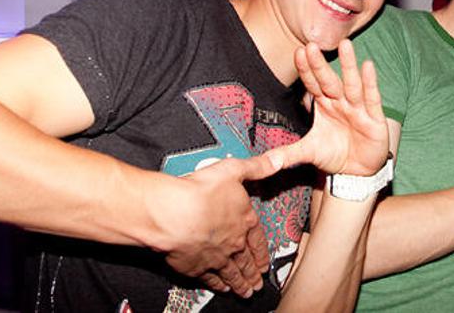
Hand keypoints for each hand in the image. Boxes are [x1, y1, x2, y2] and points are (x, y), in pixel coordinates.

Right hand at [157, 154, 281, 296]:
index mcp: (244, 220)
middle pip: (246, 262)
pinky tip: (222, 288)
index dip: (262, 252)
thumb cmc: (201, 191)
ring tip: (247, 292)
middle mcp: (233, 243)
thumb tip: (279, 160)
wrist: (174, 214)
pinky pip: (211, 280)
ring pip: (232, 274)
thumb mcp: (233, 170)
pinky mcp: (196, 267)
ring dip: (240, 283)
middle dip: (253, 273)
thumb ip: (257, 166)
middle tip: (258, 284)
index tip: (266, 263)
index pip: (258, 240)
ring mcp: (216, 257)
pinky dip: (219, 285)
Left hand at [264, 40, 388, 175]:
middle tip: (311, 45)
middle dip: (320, 64)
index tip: (298, 52)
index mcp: (324, 105)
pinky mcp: (374, 119)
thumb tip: (264, 162)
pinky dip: (370, 83)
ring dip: (348, 65)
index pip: (313, 84)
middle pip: (329, 81)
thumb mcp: (309, 153)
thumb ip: (288, 154)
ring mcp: (358, 108)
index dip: (306, 70)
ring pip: (352, 84)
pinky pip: (371, 98)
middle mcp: (340, 102)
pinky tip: (368, 66)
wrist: (357, 171)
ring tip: (345, 45)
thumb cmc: (334, 154)